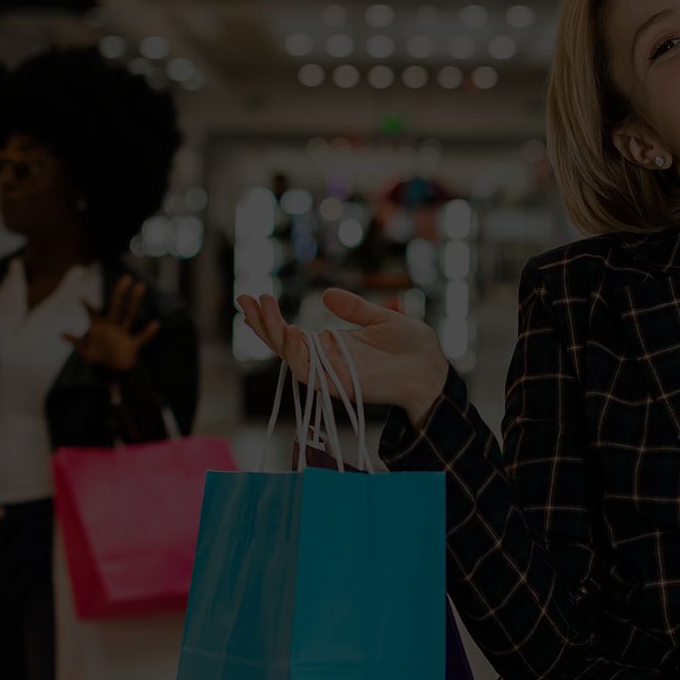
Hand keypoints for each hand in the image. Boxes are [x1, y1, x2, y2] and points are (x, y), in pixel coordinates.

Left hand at [66, 276, 160, 371]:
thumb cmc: (98, 357)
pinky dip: (149, 332)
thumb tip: (60, 333)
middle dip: (120, 293)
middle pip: (116, 307)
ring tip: (141, 286)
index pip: (94, 315)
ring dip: (135, 302)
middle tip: (126, 278)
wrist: (113, 369)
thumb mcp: (85, 350)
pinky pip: (142, 338)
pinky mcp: (132, 345)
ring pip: (130, 316)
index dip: (88, 308)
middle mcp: (112, 328)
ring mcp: (123, 335)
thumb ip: (75, 341)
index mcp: (100, 328)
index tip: (81, 298)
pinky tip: (156, 324)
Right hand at [237, 289, 449, 426]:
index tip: (257, 297)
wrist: (435, 369)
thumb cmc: (413, 347)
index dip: (271, 319)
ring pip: (291, 358)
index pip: (292, 335)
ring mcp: (333, 374)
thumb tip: (326, 294)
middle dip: (262, 324)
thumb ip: (354, 308)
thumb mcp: (381, 318)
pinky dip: (296, 354)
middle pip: (284, 345)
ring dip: (274, 335)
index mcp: (332, 347)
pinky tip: (287, 333)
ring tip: (261, 308)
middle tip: (244, 299)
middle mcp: (327, 361)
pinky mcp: (342, 385)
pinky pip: (312, 372)